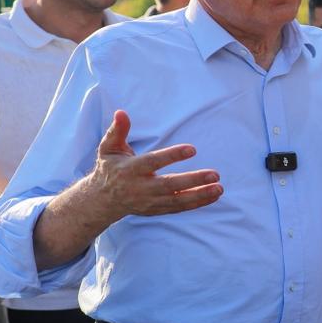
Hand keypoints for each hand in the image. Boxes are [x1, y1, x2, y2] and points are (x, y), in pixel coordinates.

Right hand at [90, 110, 220, 220]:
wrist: (102, 200)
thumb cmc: (110, 168)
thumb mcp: (108, 148)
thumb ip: (117, 131)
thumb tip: (121, 112)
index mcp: (130, 169)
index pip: (153, 162)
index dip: (172, 156)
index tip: (192, 149)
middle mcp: (141, 187)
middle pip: (170, 185)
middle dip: (193, 180)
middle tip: (215, 174)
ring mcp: (150, 201)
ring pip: (177, 200)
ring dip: (200, 195)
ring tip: (219, 188)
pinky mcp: (156, 209)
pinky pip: (179, 208)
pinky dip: (197, 203)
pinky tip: (213, 195)